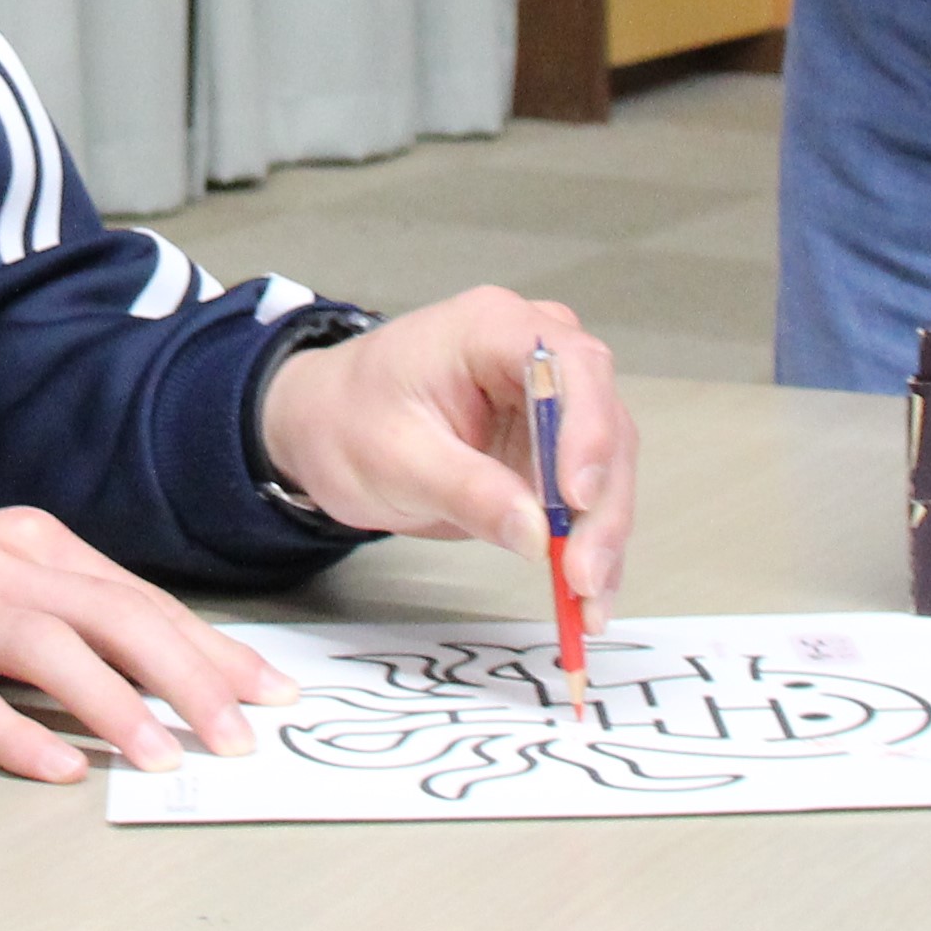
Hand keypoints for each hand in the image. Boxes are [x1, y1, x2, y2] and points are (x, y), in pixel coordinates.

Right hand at [0, 507, 287, 780]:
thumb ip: (60, 604)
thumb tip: (154, 662)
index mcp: (25, 542)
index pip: (136, 598)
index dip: (208, 647)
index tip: (263, 690)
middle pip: (112, 617)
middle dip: (189, 678)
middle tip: (240, 734)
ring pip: (50, 651)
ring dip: (118, 706)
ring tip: (166, 757)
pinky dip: (18, 738)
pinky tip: (58, 770)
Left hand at [259, 288, 635, 608]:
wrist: (324, 425)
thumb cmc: (348, 419)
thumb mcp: (393, 459)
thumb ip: (466, 491)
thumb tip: (535, 534)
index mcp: (492, 328)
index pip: (571, 365)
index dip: (587, 430)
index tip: (577, 498)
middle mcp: (537, 354)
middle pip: (602, 422)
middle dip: (600, 505)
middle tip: (583, 575)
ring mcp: (550, 401)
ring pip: (606, 465)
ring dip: (602, 535)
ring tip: (587, 602)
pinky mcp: (552, 447)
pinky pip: (587, 494)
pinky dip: (588, 544)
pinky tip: (587, 597)